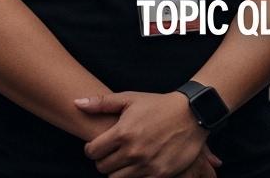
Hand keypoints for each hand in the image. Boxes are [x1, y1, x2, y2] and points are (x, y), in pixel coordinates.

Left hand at [75, 91, 218, 176]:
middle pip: (102, 167)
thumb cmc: (159, 105)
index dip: (92, 149)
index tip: (100, 145)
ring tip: (126, 159)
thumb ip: (102, 103)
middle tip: (113, 152)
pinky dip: (134, 176)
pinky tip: (139, 165)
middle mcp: (132, 151)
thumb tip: (76, 103)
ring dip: (118, 170)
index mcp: (122, 132)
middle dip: (104, 160)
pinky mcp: (159, 174)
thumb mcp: (130, 99)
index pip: (92, 152)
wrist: (193, 114)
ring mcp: (146, 164)